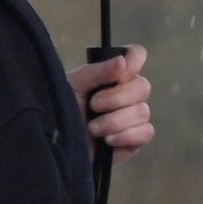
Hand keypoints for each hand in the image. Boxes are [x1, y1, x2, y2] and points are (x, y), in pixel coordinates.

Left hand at [66, 44, 153, 164]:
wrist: (56, 147)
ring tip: (93, 128)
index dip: (134, 60)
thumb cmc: (61, 112)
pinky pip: (146, 133)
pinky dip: (126, 136)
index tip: (120, 71)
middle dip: (117, 98)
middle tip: (94, 105)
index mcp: (112, 75)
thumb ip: (97, 72)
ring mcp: (133, 118)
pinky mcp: (135, 141)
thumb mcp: (73, 86)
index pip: (136, 56)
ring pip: (143, 111)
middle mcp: (126, 94)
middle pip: (143, 87)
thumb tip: (123, 61)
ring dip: (115, 121)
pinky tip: (108, 141)